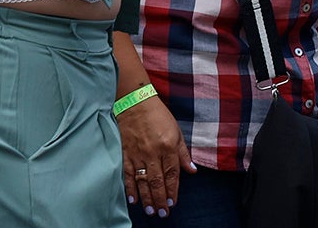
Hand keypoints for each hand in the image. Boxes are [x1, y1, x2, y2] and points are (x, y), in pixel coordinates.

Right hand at [118, 94, 195, 215]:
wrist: (135, 103)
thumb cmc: (158, 116)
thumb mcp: (176, 131)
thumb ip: (183, 153)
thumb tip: (192, 170)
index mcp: (168, 146)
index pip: (172, 173)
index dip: (173, 190)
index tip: (173, 203)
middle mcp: (153, 152)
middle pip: (157, 181)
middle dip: (161, 199)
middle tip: (163, 213)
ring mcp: (137, 154)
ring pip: (143, 181)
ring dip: (147, 198)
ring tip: (151, 211)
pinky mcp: (125, 154)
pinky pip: (128, 174)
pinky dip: (130, 188)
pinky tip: (133, 199)